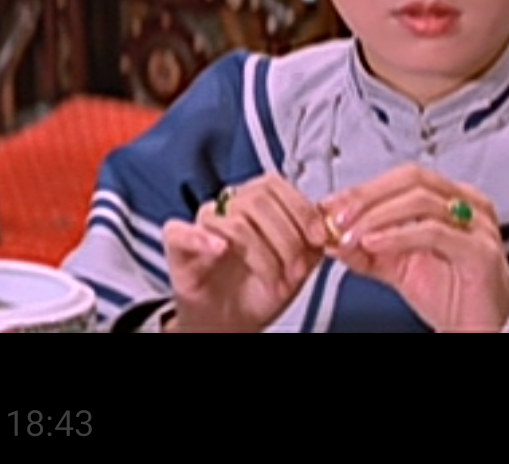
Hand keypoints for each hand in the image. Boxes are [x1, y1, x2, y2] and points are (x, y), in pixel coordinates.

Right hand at [162, 174, 335, 331]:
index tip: (318, 237)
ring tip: (273, 279)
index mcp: (257, 204)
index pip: (276, 186)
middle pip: (258, 200)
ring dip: (261, 254)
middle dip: (286, 238)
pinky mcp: (179, 246)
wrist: (231, 323)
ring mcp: (203, 225)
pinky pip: (180, 232)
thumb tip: (329, 223)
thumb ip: (312, 241)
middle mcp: (229, 208)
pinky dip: (202, 239)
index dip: (301, 210)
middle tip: (296, 270)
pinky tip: (220, 250)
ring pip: (233, 221)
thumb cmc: (260, 290)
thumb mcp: (298, 265)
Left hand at [320, 164, 508, 332]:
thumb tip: (332, 234)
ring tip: (349, 235)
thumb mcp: (399, 268)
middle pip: (412, 180)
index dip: (364, 189)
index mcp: (451, 201)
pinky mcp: (479, 252)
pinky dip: (398, 235)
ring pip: (421, 202)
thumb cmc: (451, 298)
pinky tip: (374, 243)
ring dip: (376, 217)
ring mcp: (478, 226)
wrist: (479, 331)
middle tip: (336, 216)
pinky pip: (434, 232)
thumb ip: (367, 250)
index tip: (331, 206)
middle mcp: (469, 205)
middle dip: (367, 196)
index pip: (403, 178)